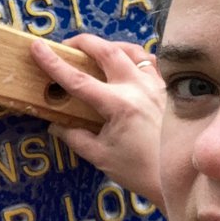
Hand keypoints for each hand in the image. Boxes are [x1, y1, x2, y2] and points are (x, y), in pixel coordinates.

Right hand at [30, 33, 165, 211]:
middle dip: (83, 42)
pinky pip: (151, 62)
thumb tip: (56, 124)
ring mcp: (157, 85)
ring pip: (131, 50)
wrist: (182, 178)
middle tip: (67, 45)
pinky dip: (135, 57)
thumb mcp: (101, 157)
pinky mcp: (169, 88)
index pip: (78, 79)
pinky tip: (127, 64)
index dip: (54, 63)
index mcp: (119, 105)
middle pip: (107, 51)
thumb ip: (75, 137)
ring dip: (110, 46)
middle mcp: (138, 88)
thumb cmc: (141, 172)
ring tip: (96, 51)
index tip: (37, 47)